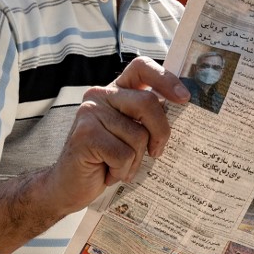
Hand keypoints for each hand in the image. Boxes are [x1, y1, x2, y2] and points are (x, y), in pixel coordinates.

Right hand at [44, 56, 189, 210]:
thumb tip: (182, 109)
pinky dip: (122, 170)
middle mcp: (100, 95)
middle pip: (147, 103)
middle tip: (156, 152)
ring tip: (118, 166)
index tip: (183, 98)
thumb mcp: (131, 134)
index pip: (141, 68)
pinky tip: (108, 172)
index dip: (165, 78)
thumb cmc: (107, 160)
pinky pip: (124, 154)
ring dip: (135, 161)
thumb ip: (147, 119)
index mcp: (115, 92)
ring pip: (138, 135)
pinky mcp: (85, 134)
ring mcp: (90, 113)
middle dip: (160, 132)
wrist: (69, 186)